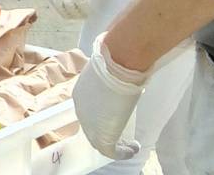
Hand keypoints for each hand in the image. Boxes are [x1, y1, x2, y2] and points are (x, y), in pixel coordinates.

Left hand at [73, 33, 145, 160]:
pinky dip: (123, 152)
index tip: (115, 118)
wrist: (119, 64)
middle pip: (92, 128)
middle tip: (123, 135)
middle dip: (107, 132)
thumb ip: (109, 77)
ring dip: (116, 144)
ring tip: (130, 145)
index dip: (101, 117)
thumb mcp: (107, 71)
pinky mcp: (102, 134)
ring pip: (100, 141)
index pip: (88, 111)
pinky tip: (134, 148)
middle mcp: (81, 109)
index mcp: (80, 94)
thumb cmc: (116, 61)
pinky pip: (111, 150)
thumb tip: (118, 73)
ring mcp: (89, 123)